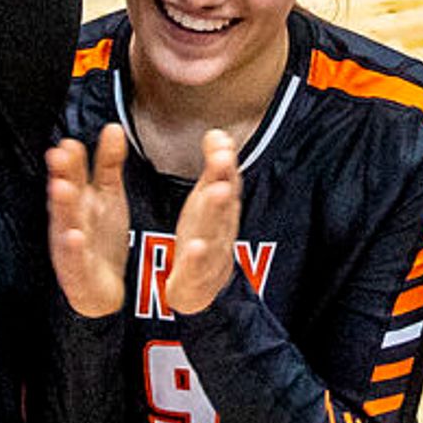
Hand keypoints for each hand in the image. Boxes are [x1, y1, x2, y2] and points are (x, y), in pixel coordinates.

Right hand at [46, 124, 133, 320]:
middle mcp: (69, 221)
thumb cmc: (101, 238)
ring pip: (65, 223)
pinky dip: (73, 248)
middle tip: (59, 155)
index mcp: (77, 202)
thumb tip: (112, 127)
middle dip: (61, 176)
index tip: (69, 142)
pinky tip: (75, 236)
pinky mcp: (77, 271)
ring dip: (62, 206)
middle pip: (65, 195)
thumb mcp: (108, 195)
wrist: (103, 288)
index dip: (70, 161)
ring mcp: (70, 246)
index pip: (73, 176)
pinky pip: (74, 259)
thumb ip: (108, 162)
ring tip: (61, 188)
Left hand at [160, 127, 243, 316]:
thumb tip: (218, 132)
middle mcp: (222, 229)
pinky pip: (198, 269)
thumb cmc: (205, 237)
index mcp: (222, 209)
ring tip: (215, 191)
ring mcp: (212, 255)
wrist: (202, 290)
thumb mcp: (207, 200)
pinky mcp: (197, 279)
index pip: (226, 181)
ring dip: (216, 212)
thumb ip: (214, 169)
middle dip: (223, 179)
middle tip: (222, 157)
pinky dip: (198, 258)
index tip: (220, 140)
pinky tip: (196, 246)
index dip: (224, 162)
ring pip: (215, 232)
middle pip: (223, 203)